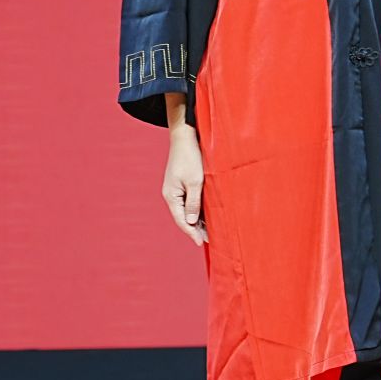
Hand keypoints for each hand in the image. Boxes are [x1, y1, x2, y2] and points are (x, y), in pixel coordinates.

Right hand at [162, 126, 207, 245]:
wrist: (185, 137)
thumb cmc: (191, 157)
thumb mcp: (195, 182)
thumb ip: (194, 203)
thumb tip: (191, 221)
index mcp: (171, 196)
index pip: (181, 220)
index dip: (191, 232)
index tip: (201, 243)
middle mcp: (171, 194)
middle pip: (183, 217)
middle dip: (195, 228)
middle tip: (208, 239)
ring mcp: (176, 189)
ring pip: (186, 209)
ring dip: (197, 219)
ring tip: (209, 230)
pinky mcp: (181, 183)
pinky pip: (189, 201)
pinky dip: (197, 209)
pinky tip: (206, 214)